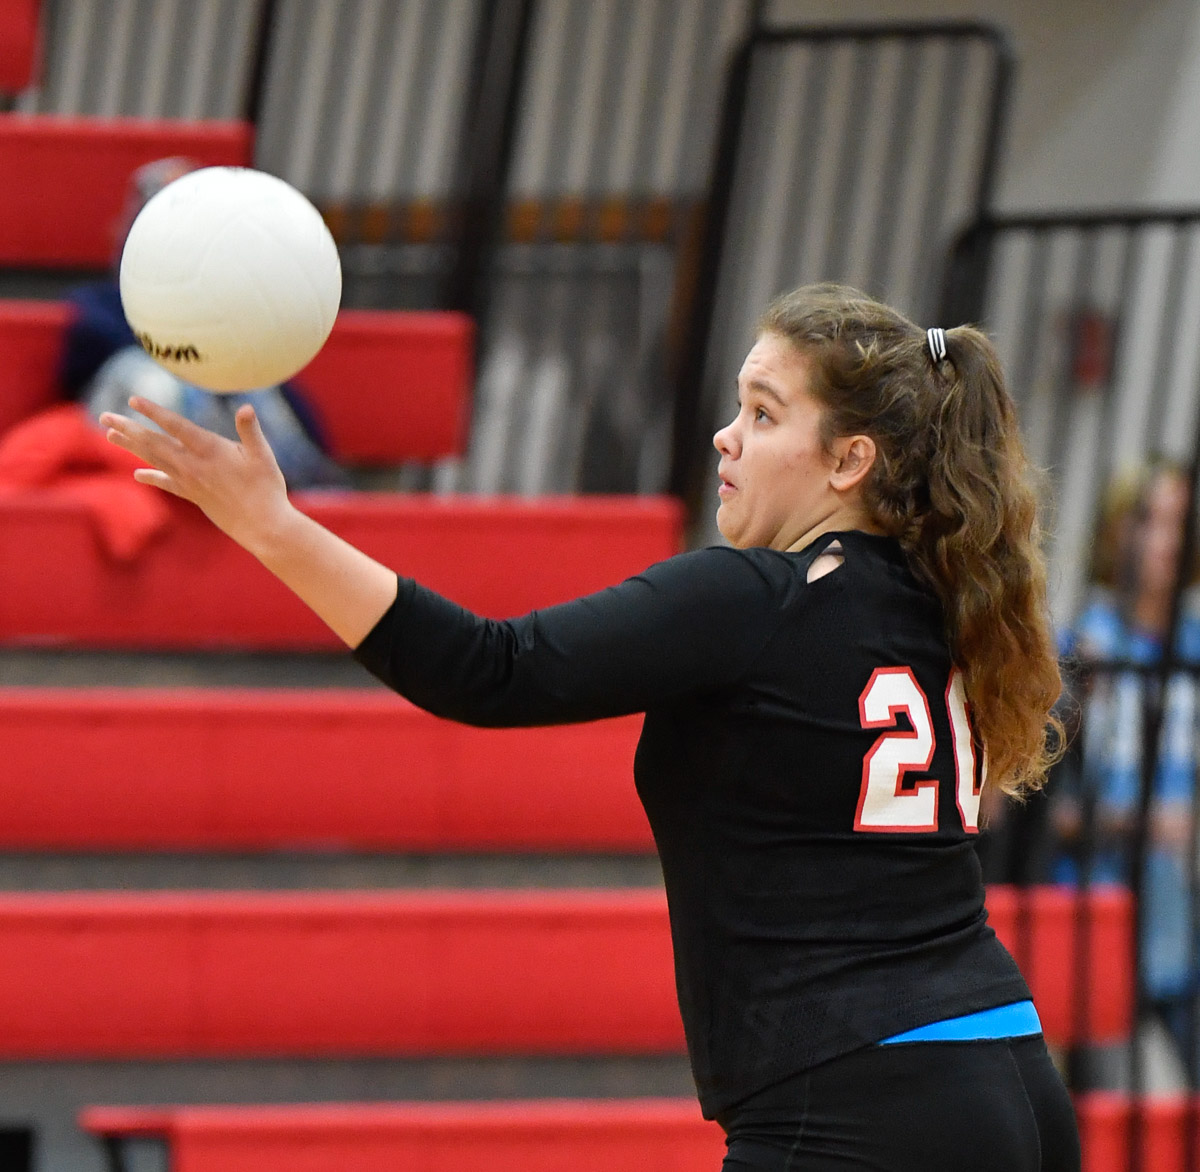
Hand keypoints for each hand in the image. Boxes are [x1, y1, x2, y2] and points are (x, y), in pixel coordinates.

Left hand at [101, 395, 294, 554]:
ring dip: (131, 446)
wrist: (262, 526)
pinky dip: (152, 477)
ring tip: (110, 434)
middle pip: (154, 443)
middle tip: (105, 416)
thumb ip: (250, 431)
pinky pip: (167, 483)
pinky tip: (138, 473)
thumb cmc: (267, 489)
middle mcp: (194, 465)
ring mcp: (190, 482)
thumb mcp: (263, 456)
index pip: (176, 426)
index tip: (133, 399)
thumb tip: (246, 407)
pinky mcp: (193, 496)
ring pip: (155, 460)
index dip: (154, 412)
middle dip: (129, 428)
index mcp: (210, 450)